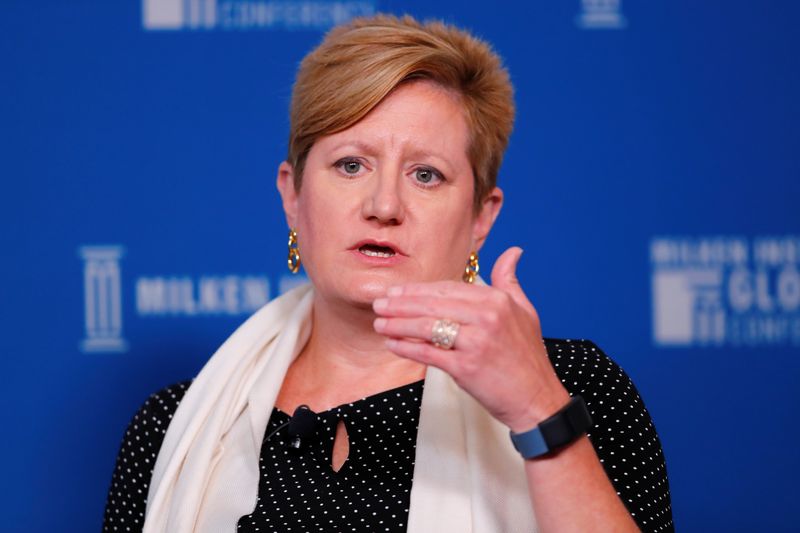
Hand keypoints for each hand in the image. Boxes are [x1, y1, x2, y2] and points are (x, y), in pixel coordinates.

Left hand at [372, 247, 569, 431]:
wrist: (537, 399)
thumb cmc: (528, 357)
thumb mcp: (525, 311)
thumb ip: (510, 280)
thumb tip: (513, 251)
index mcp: (496, 300)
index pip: (447, 288)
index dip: (418, 290)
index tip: (397, 291)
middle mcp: (486, 317)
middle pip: (432, 304)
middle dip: (400, 304)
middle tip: (379, 303)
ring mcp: (475, 342)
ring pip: (426, 326)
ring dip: (397, 324)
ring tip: (379, 323)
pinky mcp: (465, 367)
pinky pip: (427, 353)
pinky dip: (406, 347)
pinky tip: (392, 344)